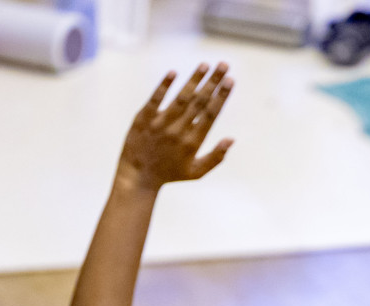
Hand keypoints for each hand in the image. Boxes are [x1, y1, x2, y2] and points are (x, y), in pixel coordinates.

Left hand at [116, 64, 234, 192]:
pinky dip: (164, 86)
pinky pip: (155, 99)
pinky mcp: (143, 119)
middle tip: (224, 65)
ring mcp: (160, 124)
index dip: (221, 97)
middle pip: (199, 102)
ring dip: (194, 80)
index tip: (231, 81)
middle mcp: (178, 131)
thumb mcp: (196, 172)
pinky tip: (173, 72)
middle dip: (213, 82)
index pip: (211, 115)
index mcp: (192, 143)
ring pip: (180, 98)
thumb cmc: (170, 174)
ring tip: (205, 64)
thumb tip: (231, 139)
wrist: (138, 177)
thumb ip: (216, 157)